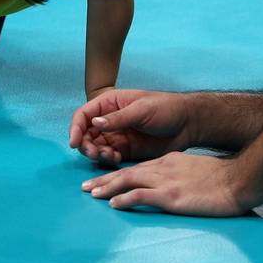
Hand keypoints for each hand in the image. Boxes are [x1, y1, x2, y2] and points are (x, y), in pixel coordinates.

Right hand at [68, 89, 194, 164]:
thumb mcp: (142, 110)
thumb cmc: (167, 108)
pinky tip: (115, 159)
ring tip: (108, 156)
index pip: (84, 115)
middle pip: (85, 134)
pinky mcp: (125, 150)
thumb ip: (118, 118)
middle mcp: (109, 120)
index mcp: (110, 103)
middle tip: (94, 153)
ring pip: (95, 146)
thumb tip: (94, 123)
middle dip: (85, 144)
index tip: (74, 142)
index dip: (75, 128)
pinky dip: (107, 160)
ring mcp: (117, 135)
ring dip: (96, 153)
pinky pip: (108, 156)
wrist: (188, 124)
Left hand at [82, 152, 248, 215]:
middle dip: (104, 179)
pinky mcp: (171, 195)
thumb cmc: (224, 178)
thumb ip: (181, 175)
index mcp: (170, 161)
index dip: (118, 174)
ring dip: (107, 187)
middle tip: (85, 187)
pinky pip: (141, 195)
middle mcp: (164, 168)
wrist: (238, 180)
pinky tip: (113, 204)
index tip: (103, 180)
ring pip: (128, 180)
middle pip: (127, 171)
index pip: (138, 167)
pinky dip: (124, 198)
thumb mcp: (197, 170)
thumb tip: (173, 186)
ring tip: (91, 194)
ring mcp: (167, 181)